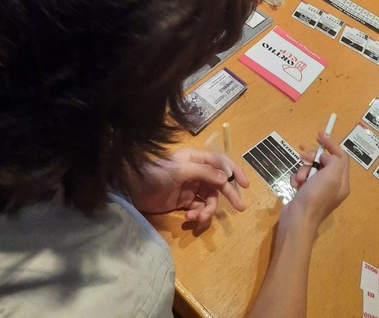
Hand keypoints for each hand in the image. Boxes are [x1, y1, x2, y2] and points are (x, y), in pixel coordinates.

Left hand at [125, 148, 248, 221]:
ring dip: (207, 210)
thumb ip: (204, 173)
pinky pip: (199, 209)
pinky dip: (198, 215)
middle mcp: (197, 172)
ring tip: (198, 218)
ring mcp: (191, 187)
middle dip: (228, 196)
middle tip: (239, 209)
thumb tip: (224, 180)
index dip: (234, 172)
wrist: (133, 188)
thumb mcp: (181, 170)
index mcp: (197, 159)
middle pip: (218, 184)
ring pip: (209, 199)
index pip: (221, 163)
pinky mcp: (184, 202)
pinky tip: (189, 219)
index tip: (245, 185)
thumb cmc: (156, 173)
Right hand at [285, 134, 349, 231]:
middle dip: (312, 157)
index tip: (319, 135)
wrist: (298, 220)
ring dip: (303, 169)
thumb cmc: (316, 196)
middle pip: (324, 160)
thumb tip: (325, 157)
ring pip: (311, 168)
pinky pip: (302, 177)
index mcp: (342, 182)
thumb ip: (334, 160)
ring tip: (299, 179)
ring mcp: (319, 189)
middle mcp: (332, 185)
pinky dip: (297, 178)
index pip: (341, 156)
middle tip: (302, 154)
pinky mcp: (306, 192)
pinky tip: (294, 185)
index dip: (331, 144)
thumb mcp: (331, 175)